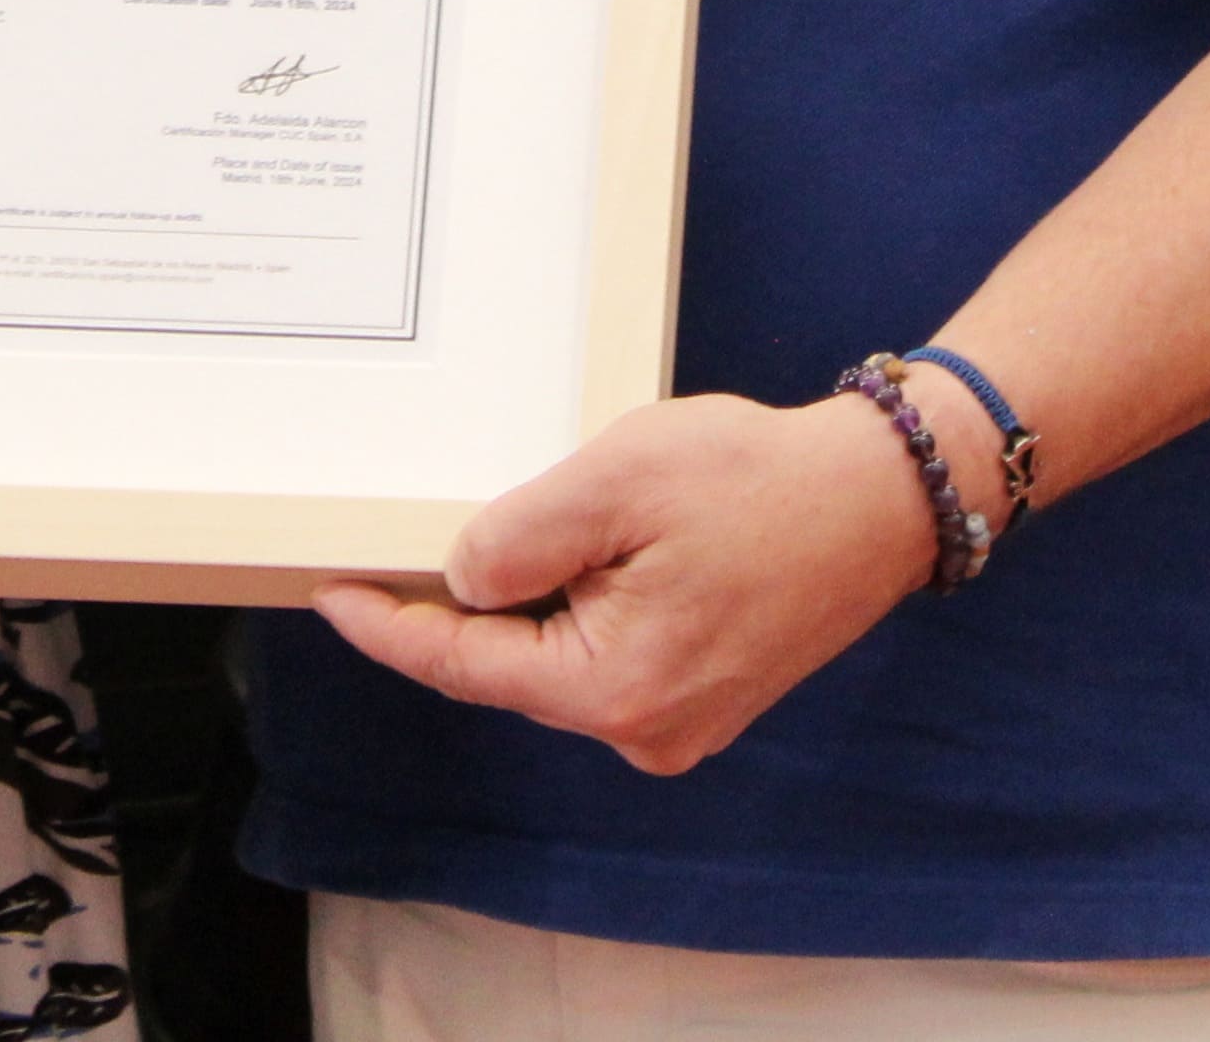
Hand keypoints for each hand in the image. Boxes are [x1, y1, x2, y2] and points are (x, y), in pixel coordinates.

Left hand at [314, 391, 931, 775]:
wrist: (880, 498)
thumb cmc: (756, 482)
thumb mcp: (617, 482)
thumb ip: (522, 537)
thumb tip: (458, 579)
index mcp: (615, 689)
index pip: (466, 667)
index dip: (391, 628)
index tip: (329, 594)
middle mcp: (645, 729)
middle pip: (510, 670)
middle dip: (453, 613)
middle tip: (389, 550)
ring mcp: (679, 721)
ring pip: (558, 663)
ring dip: (522, 608)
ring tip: (492, 535)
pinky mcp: (702, 696)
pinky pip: (606, 658)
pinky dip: (573, 613)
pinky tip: (570, 557)